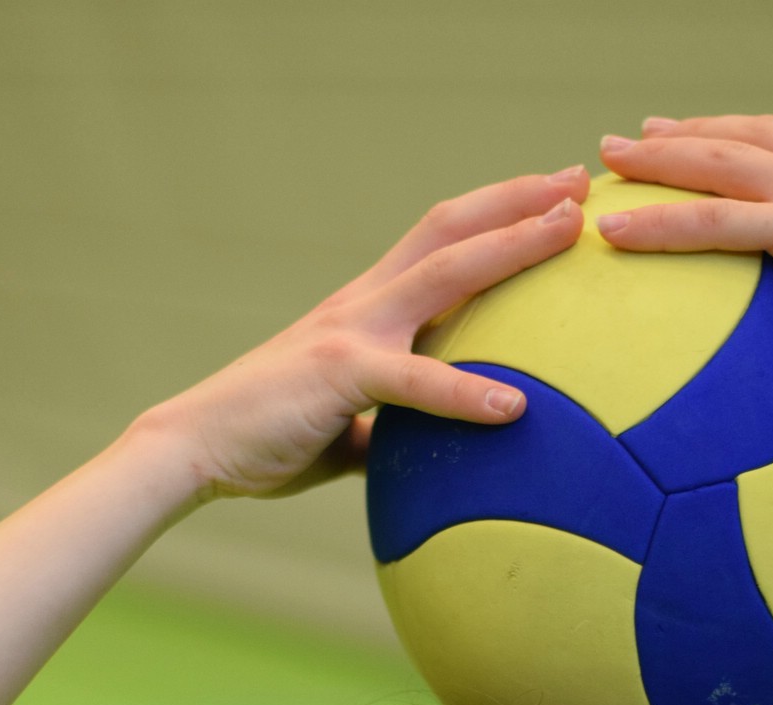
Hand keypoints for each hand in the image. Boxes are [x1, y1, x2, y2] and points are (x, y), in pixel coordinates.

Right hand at [148, 168, 588, 502]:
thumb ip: (389, 426)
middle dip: (518, 200)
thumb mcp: (342, 427)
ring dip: (511, 246)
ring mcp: (350, 330)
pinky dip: (466, 392)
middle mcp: (362, 303)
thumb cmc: (264, 439)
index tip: (548, 198)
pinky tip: (515, 408)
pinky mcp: (339, 373)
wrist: (193, 446)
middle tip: (578, 181)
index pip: (437, 242)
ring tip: (568, 230)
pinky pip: (415, 380)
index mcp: (363, 309)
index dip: (493, 212)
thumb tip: (431, 456)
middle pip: (450, 229)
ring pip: (444, 274)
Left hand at [594, 114, 772, 324]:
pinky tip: (617, 230)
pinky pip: (721, 224)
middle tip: (626, 144)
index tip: (678, 135)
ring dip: (657, 164)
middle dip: (679, 138)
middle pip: (742, 141)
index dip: (723, 135)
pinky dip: (662, 225)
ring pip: (721, 167)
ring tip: (605, 169)